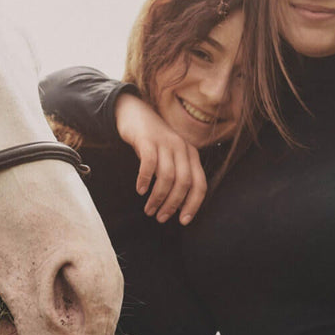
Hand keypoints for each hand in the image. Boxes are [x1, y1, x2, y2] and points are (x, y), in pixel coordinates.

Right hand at [113, 93, 207, 223]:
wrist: (134, 113)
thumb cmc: (154, 142)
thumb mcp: (171, 157)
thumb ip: (177, 176)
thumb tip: (177, 208)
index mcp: (192, 154)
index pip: (200, 184)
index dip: (193, 205)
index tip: (182, 221)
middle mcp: (182, 148)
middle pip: (184, 183)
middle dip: (173, 204)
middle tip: (160, 218)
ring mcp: (165, 142)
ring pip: (167, 176)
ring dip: (158, 197)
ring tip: (149, 209)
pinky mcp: (148, 139)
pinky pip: (149, 164)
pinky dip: (145, 180)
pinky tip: (140, 190)